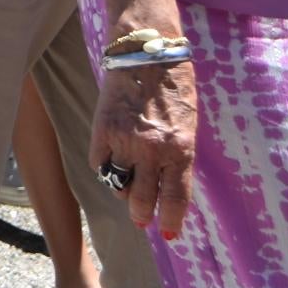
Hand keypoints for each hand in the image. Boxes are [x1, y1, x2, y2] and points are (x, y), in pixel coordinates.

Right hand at [91, 54, 198, 239]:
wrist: (147, 54)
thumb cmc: (175, 89)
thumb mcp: (187, 128)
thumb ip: (177, 157)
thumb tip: (166, 185)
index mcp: (180, 150)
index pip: (174, 199)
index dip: (169, 220)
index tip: (166, 233)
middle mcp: (152, 150)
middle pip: (142, 199)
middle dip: (141, 213)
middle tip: (141, 218)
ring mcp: (124, 141)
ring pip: (118, 184)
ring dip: (122, 190)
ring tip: (127, 184)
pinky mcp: (102, 129)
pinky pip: (100, 163)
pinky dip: (105, 168)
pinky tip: (112, 162)